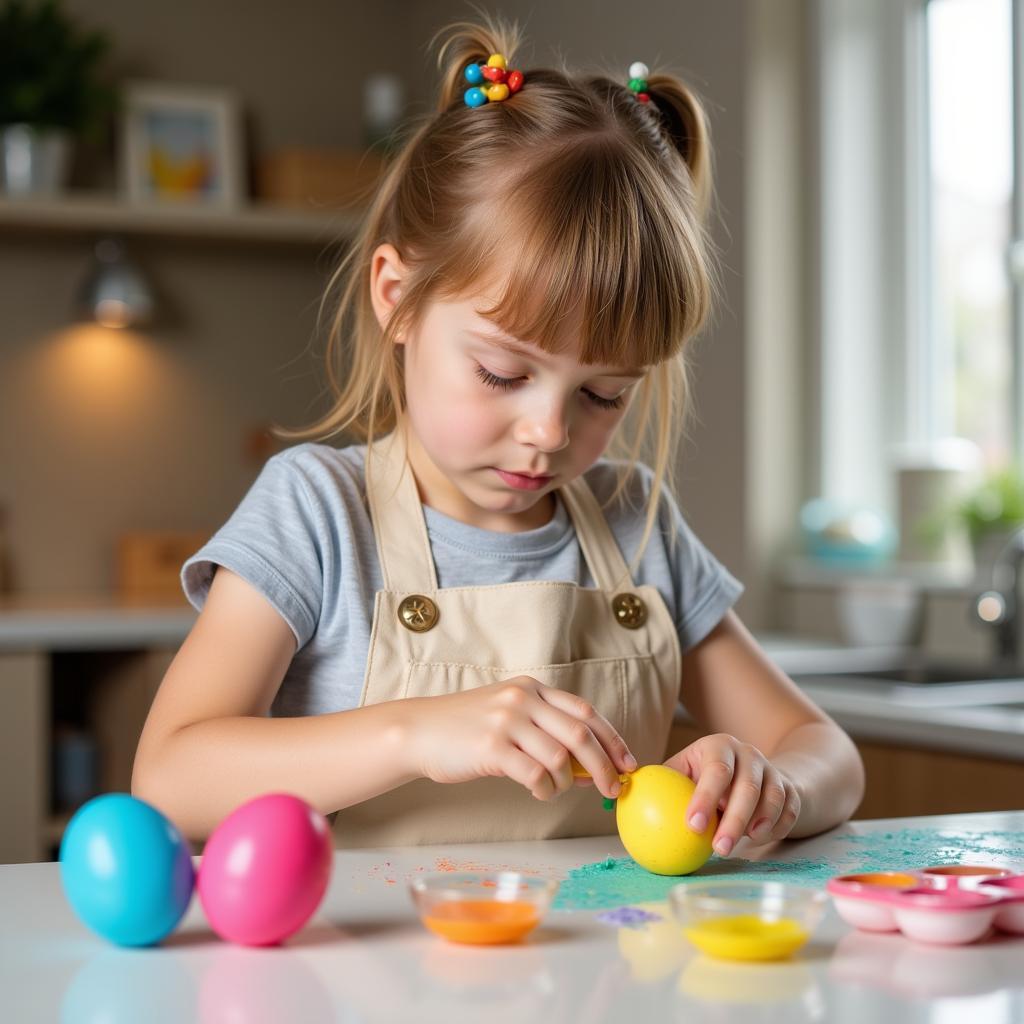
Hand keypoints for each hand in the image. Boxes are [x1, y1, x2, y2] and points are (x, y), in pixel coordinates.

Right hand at [407, 676, 637, 800]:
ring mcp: (506, 721)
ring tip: (555, 789)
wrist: (418, 731)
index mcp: (532, 688)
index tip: (628, 763)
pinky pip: (535, 774)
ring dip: (567, 782)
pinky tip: (539, 792)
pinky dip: (545, 789)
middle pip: (580, 734)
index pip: (586, 712)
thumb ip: (544, 730)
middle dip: (604, 765)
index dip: (612, 739)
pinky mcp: (491, 746)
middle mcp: (523, 699)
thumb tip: (589, 766)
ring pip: (560, 757)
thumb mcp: (508, 713)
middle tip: (613, 789)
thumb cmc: (465, 729)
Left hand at [664, 733, 800, 856]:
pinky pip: (789, 812)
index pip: (715, 770)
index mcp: (719, 747)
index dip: (705, 797)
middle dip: (733, 819)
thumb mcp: (683, 770)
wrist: (755, 770)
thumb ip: (657, 781)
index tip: (692, 825)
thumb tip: (616, 791)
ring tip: (734, 848)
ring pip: (772, 800)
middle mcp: (749, 754)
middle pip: (746, 788)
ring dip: (755, 826)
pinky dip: (776, 828)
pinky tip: (756, 841)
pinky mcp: (792, 790)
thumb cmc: (705, 776)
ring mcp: (774, 771)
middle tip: (717, 847)